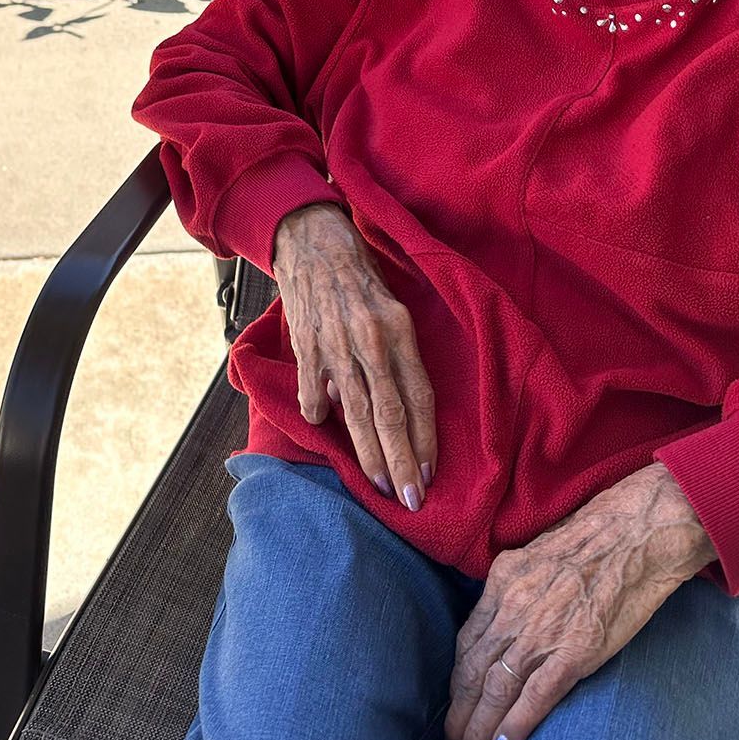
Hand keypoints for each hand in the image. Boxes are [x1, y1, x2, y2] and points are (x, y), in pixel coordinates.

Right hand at [271, 202, 435, 508]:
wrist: (312, 238)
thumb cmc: (359, 276)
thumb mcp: (390, 308)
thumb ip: (394, 356)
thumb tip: (396, 409)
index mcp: (399, 329)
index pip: (419, 396)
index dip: (426, 439)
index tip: (431, 475)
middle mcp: (372, 340)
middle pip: (391, 413)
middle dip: (402, 461)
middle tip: (411, 500)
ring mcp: (337, 344)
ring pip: (356, 412)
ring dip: (368, 454)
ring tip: (379, 486)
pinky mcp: (307, 345)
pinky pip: (315, 392)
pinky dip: (319, 413)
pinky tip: (323, 428)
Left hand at [445, 462, 715, 739]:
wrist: (636, 530)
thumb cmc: (595, 538)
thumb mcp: (538, 554)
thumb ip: (516, 588)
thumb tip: (504, 622)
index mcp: (502, 581)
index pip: (466, 644)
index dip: (454, 685)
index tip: (450, 713)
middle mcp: (513, 606)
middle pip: (471, 673)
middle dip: (457, 718)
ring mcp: (542, 629)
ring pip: (496, 689)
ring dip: (476, 732)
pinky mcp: (575, 649)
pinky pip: (536, 695)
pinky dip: (515, 725)